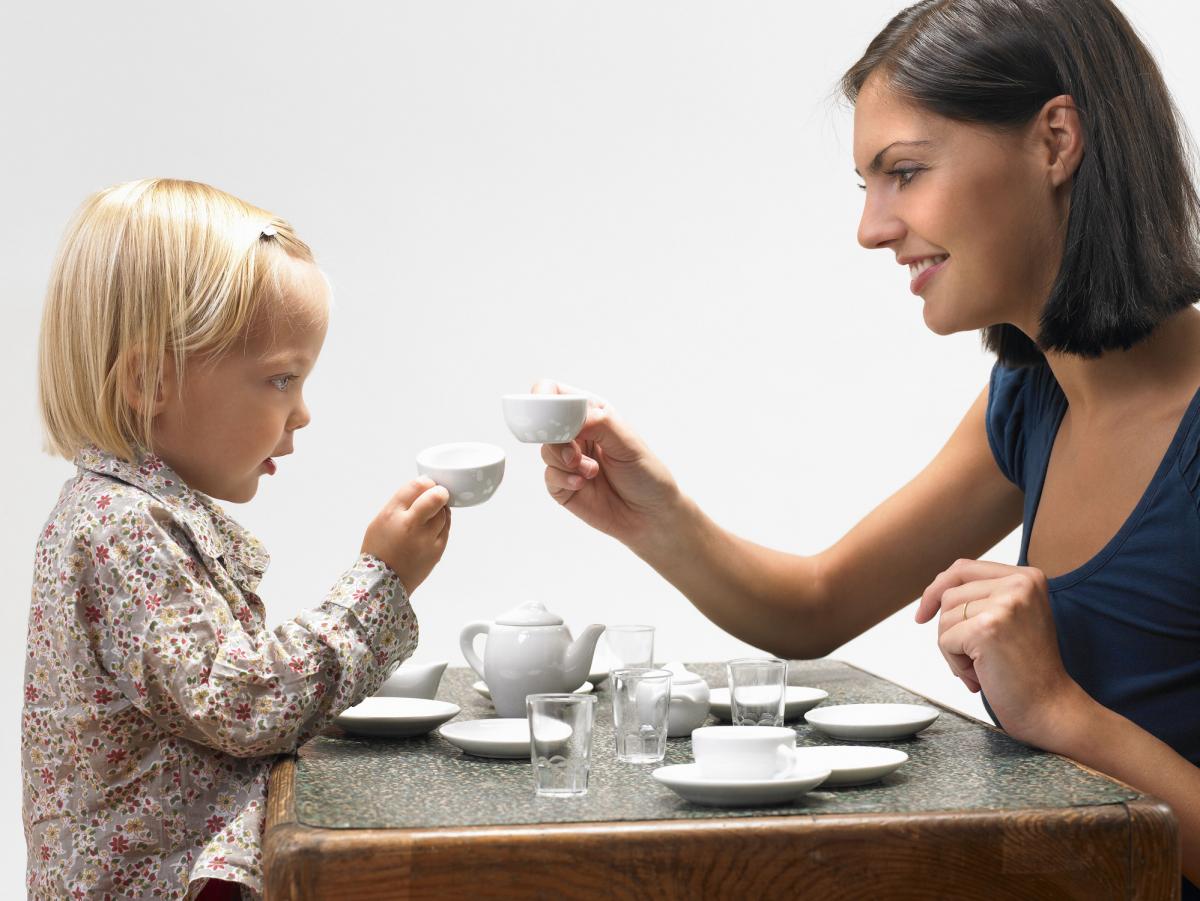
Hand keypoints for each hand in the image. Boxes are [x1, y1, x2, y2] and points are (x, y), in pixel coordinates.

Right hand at [361, 477, 450, 594]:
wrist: (382, 582)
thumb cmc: (379, 549)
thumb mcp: (380, 521)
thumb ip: (400, 504)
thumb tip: (422, 488)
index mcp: (392, 515)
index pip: (416, 487)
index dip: (425, 482)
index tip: (427, 484)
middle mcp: (410, 525)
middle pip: (435, 498)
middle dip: (439, 492)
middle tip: (438, 493)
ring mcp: (426, 539)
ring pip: (444, 513)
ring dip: (441, 508)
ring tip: (433, 511)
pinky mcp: (437, 550)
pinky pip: (446, 528)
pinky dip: (443, 522)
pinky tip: (435, 524)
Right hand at [533, 379, 680, 546]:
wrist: (650, 515)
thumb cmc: (646, 474)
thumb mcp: (628, 443)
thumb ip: (598, 423)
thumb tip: (567, 416)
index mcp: (592, 414)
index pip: (556, 394)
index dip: (544, 398)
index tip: (552, 417)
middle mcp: (577, 434)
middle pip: (544, 423)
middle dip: (558, 439)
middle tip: (575, 454)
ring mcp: (568, 460)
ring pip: (546, 450)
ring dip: (567, 462)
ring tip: (592, 472)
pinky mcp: (562, 485)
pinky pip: (549, 476)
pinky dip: (564, 480)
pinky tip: (583, 484)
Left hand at [915, 558, 1085, 746]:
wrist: (1050, 707)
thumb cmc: (1027, 669)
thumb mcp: (1012, 617)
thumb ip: (984, 595)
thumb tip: (936, 588)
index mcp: (1027, 577)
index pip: (963, 568)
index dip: (937, 589)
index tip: (924, 612)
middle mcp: (1019, 584)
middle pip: (949, 595)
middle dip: (949, 629)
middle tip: (971, 656)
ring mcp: (1004, 605)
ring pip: (944, 618)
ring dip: (953, 649)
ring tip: (982, 666)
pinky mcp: (986, 629)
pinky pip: (945, 641)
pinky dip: (955, 663)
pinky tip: (981, 675)